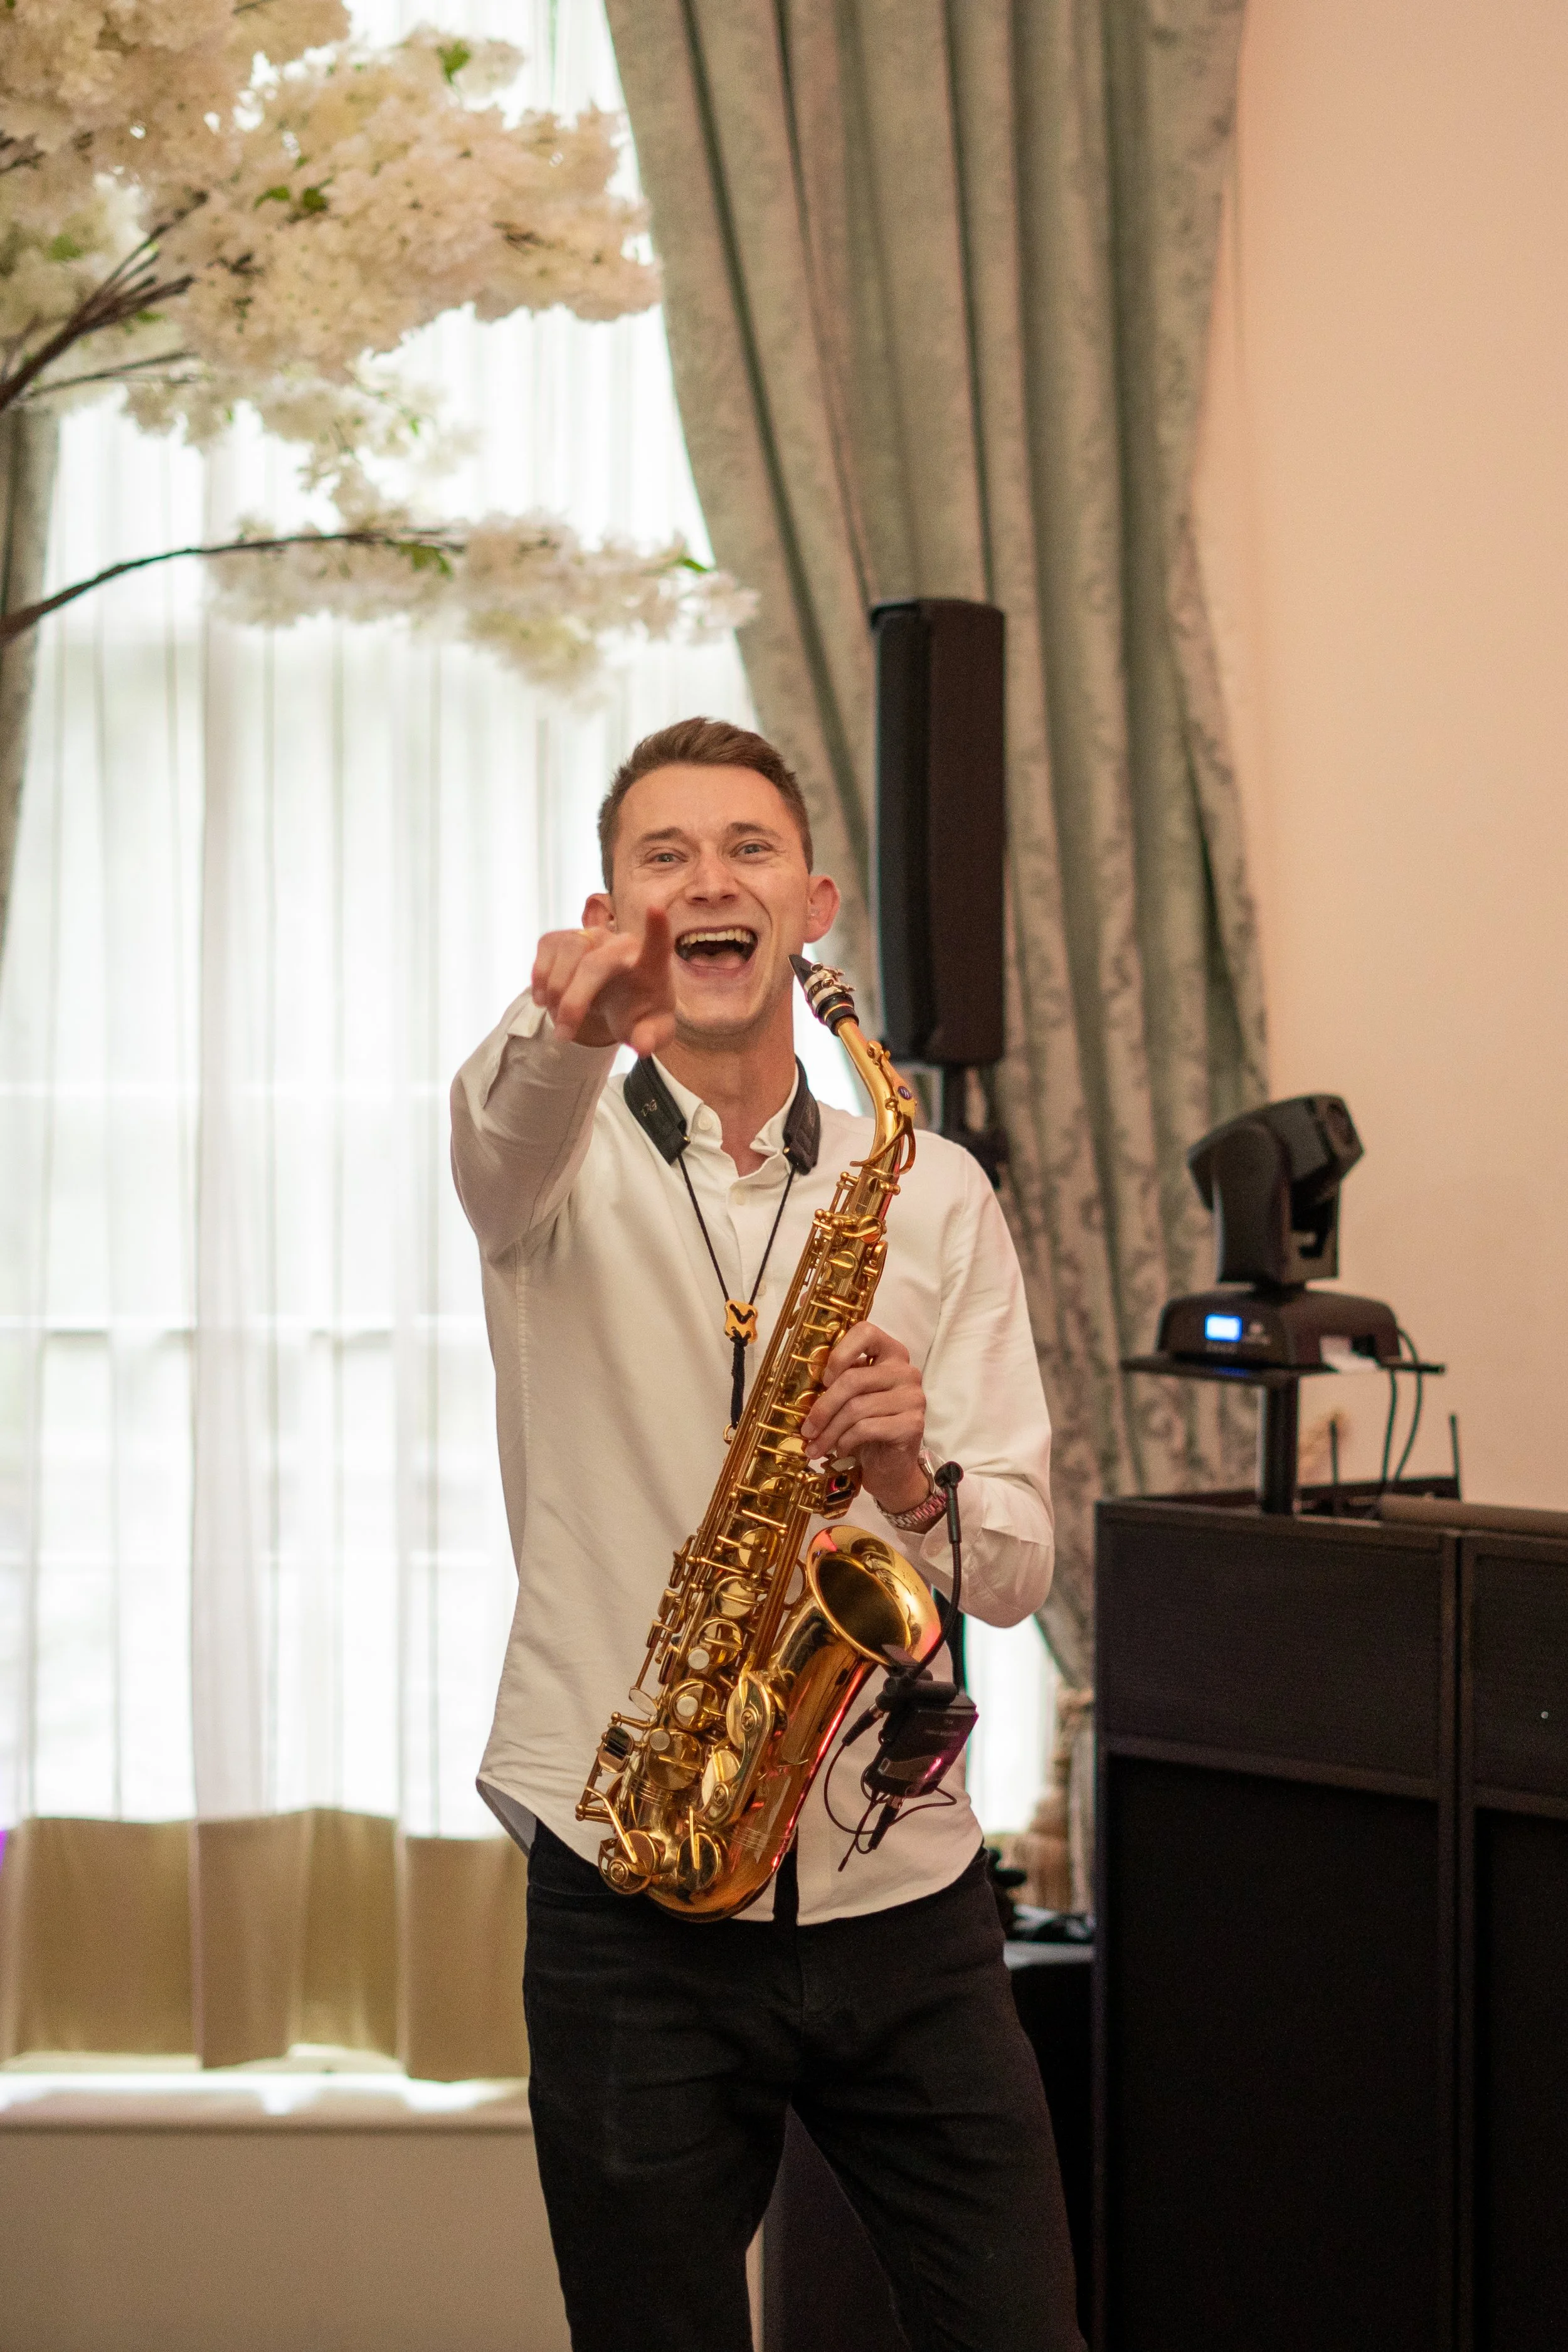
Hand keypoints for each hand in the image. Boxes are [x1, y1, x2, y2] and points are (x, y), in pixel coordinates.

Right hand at [531, 905, 675, 1058]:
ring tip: (557, 1020)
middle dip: (575, 1001)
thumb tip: (644, 1046)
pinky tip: (544, 999)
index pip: (658, 944)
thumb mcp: (650, 1032)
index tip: (656, 908)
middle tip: (565, 1035)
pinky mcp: (566, 937)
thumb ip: (652, 1038)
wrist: (615, 1005)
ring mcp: (593, 936)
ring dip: (556, 989)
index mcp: (651, 966)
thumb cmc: (639, 1015)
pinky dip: (540, 976)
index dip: (657, 928)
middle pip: (596, 962)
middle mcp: (621, 943)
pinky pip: (548, 947)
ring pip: (569, 949)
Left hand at [800, 1322, 928, 1516]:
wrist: (891, 1466)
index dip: (839, 1353)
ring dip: (829, 1432)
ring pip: (857, 1408)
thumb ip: (837, 1383)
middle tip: (806, 1429)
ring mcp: (913, 1397)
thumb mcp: (850, 1399)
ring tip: (815, 1447)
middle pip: (853, 1379)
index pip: (866, 1332)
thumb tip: (800, 1386)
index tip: (824, 1380)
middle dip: (822, 1408)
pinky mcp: (913, 1424)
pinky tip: (841, 1451)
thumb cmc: (866, 1427)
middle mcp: (906, 1371)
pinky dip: (845, 1442)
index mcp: (891, 1353)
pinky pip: (866, 1428)